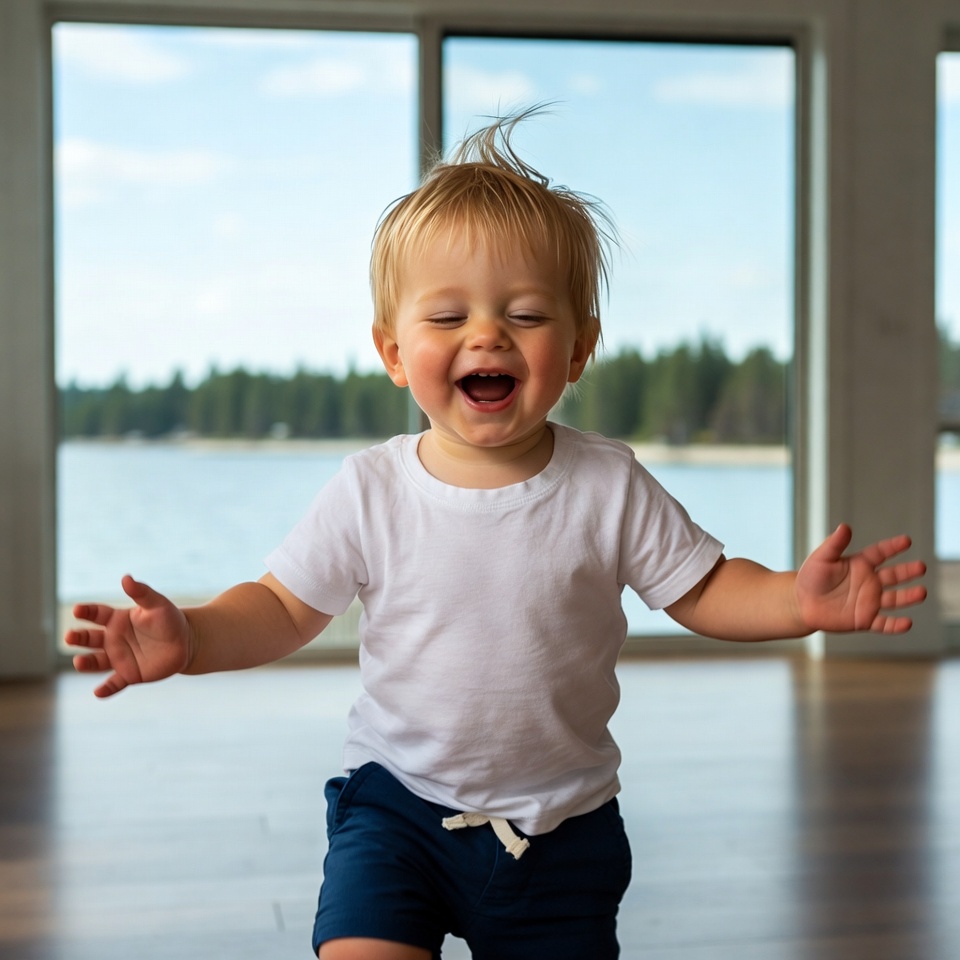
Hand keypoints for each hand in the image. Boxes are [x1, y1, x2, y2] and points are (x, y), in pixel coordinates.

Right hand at [65, 575, 192, 697]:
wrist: (185, 642)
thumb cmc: (170, 620)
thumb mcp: (157, 604)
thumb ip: (142, 592)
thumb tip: (126, 578)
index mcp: (117, 620)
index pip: (97, 614)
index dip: (86, 611)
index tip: (78, 610)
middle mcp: (113, 639)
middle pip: (89, 639)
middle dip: (78, 638)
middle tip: (69, 637)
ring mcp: (119, 658)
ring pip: (96, 661)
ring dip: (86, 663)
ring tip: (78, 663)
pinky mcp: (129, 674)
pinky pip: (114, 683)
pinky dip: (106, 689)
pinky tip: (98, 692)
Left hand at [795, 524, 926, 633]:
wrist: (802, 603)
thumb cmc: (811, 577)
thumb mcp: (822, 558)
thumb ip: (834, 544)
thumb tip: (845, 526)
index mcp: (860, 565)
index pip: (880, 553)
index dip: (893, 547)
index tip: (906, 541)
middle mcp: (869, 582)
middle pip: (894, 576)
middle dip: (908, 572)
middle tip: (921, 567)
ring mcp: (869, 601)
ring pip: (894, 599)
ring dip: (909, 596)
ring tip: (922, 592)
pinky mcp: (865, 620)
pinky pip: (884, 624)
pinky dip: (896, 625)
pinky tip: (907, 623)